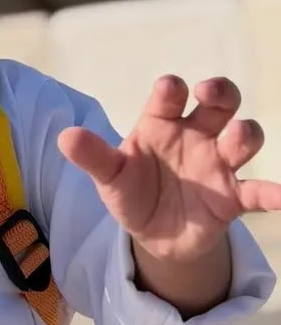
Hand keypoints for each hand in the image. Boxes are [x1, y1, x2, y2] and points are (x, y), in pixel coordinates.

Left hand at [58, 75, 280, 264]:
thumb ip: (92, 156)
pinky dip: (274, 192)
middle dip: (220, 92)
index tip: (170, 91)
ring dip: (245, 134)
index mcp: (161, 122)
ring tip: (239, 137)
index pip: (170, 95)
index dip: (172, 90)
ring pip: (242, 138)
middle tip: (212, 94)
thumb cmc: (131, 190)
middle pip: (218, 102)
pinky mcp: (232, 198)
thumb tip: (65, 138)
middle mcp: (194, 135)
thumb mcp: (109, 176)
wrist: (153, 234)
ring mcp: (216, 164)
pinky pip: (259, 192)